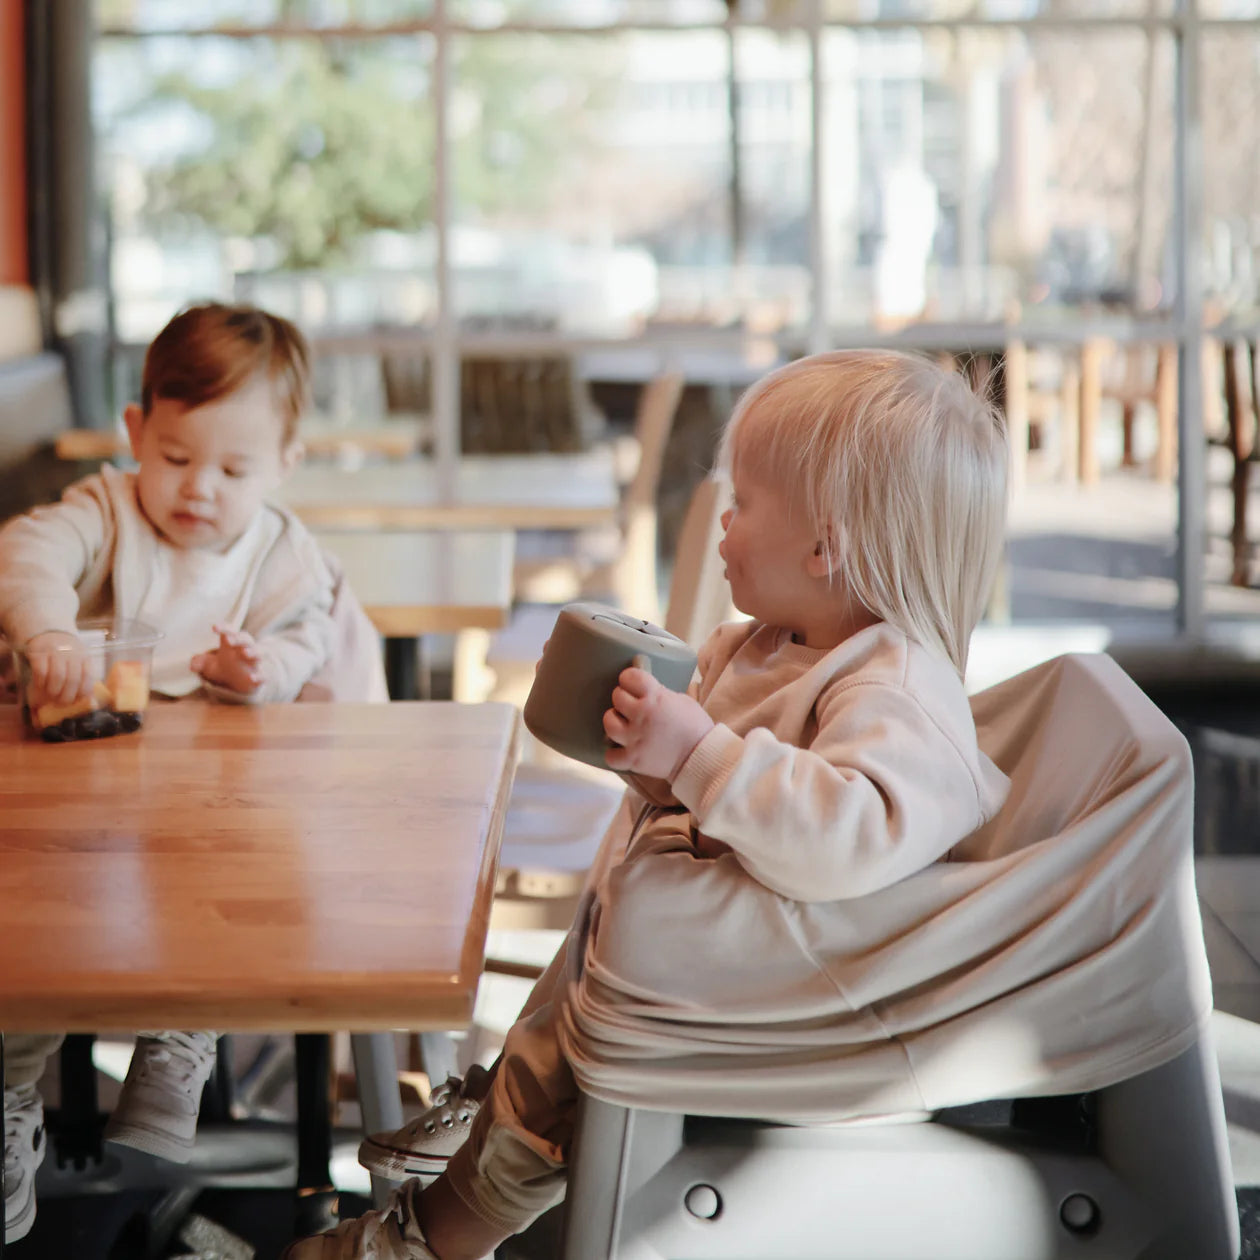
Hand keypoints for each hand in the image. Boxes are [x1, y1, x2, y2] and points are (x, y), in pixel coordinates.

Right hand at [24, 630, 93, 706]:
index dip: (83, 691)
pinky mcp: (39, 653)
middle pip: (72, 679)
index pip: (88, 676)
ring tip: (51, 696)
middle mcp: (72, 654)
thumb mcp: (79, 660)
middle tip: (61, 703)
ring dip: (54, 690)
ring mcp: (55, 652)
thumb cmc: (67, 654)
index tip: (77, 701)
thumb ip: (82, 676)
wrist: (50, 633)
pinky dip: (40, 682)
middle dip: (67, 696)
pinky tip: (40, 686)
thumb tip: (87, 700)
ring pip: (57, 676)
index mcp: (85, 657)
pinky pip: (40, 671)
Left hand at [191, 624, 264, 695]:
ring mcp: (253, 663)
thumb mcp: (209, 665)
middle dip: (238, 638)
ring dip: (253, 651)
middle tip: (229, 640)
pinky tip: (252, 678)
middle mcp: (244, 649)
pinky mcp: (259, 676)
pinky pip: (263, 674)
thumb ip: (200, 662)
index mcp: (232, 643)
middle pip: (246, 639)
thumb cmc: (224, 667)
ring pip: (258, 653)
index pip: (229, 631)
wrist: (239, 684)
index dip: (223, 628)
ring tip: (245, 653)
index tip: (214, 628)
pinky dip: (259, 676)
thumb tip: (193, 665)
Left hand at [603, 664, 713, 780]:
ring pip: (609, 722)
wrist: (702, 757)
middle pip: (617, 697)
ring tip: (622, 724)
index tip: (630, 683)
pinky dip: (615, 754)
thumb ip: (661, 694)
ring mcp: (635, 738)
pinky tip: (622, 750)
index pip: (630, 676)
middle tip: (629, 704)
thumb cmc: (696, 727)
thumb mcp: (682, 700)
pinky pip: (611, 755)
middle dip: (623, 698)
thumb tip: (646, 691)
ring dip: (614, 721)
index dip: (629, 679)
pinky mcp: (634, 758)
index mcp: (656, 697)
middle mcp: (642, 715)